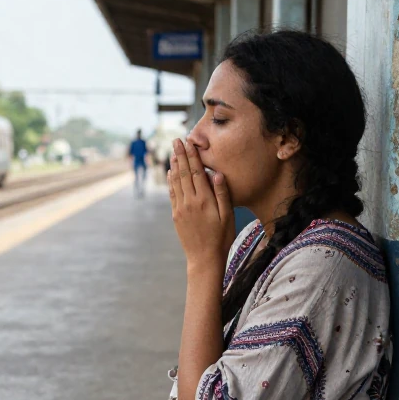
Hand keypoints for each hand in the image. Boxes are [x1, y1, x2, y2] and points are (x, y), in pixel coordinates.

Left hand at [168, 139, 234, 269]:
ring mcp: (181, 209)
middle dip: (180, 155)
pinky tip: (170, 172)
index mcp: (204, 200)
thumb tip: (216, 173)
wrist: (204, 259)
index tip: (189, 142)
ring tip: (173, 151)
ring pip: (176, 181)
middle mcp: (190, 202)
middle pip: (183, 173)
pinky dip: (171, 181)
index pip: (196, 172)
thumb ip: (222, 194)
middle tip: (176, 140)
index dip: (192, 156)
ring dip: (174, 165)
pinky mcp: (176, 216)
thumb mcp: (228, 217)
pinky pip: (172, 194)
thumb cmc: (221, 238)